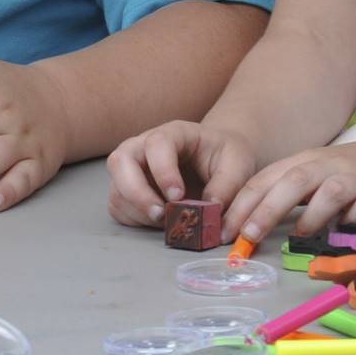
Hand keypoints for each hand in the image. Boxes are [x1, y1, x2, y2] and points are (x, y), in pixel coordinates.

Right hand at [105, 121, 258, 228]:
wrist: (219, 162)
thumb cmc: (226, 157)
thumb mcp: (238, 165)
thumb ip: (226, 185)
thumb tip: (209, 210)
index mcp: (175, 133)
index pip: (157, 143)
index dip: (163, 170)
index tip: (178, 196)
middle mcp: (145, 147)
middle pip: (120, 161)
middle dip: (137, 193)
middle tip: (161, 214)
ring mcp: (133, 168)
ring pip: (117, 189)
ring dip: (139, 211)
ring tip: (169, 220)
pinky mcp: (129, 191)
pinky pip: (119, 207)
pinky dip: (136, 220)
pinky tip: (161, 221)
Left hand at [221, 138, 355, 243]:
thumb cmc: (352, 176)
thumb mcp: (316, 177)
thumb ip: (286, 195)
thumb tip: (245, 227)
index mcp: (306, 161)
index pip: (267, 178)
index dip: (243, 204)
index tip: (226, 230)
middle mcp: (330, 165)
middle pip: (294, 181)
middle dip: (267, 209)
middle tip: (249, 235)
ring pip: (330, 191)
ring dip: (311, 215)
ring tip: (301, 235)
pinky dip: (353, 220)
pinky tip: (346, 230)